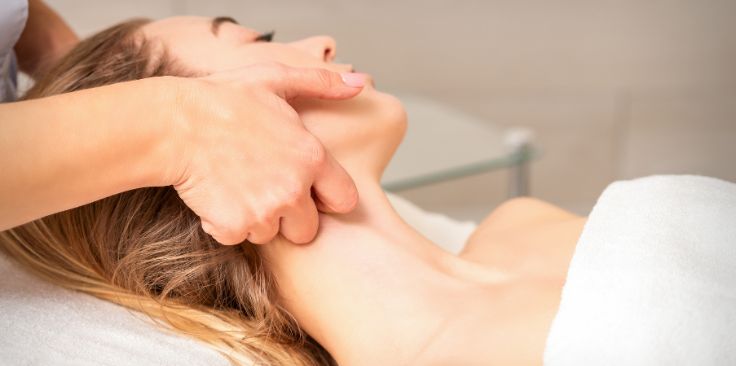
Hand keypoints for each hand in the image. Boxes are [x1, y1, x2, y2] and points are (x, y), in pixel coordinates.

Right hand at [164, 62, 365, 244]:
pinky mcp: (234, 226)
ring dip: (255, 219)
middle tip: (262, 188)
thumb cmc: (222, 98)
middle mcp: (293, 189)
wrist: (173, 124)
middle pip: (306, 229)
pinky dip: (225, 224)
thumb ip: (321, 84)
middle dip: (288, 217)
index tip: (308, 191)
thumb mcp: (275, 79)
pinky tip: (216, 196)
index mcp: (311, 157)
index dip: (325, 198)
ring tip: (236, 185)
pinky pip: (237, 237)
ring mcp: (264, 211)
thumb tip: (361, 84)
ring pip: (269, 234)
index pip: (344, 200)